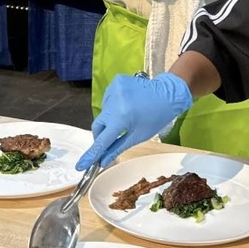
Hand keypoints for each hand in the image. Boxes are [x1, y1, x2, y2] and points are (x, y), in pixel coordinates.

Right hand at [76, 72, 192, 168]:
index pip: (102, 140)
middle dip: (101, 136)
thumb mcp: (138, 136)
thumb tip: (102, 161)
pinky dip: (113, 107)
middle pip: (98, 126)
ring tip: (127, 117)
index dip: (91, 154)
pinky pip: (108, 100)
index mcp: (121, 117)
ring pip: (103, 113)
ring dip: (110, 119)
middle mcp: (114, 102)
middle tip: (110, 141)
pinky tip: (126, 106)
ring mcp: (113, 89)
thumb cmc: (156, 117)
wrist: (168, 93)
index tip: (80, 165)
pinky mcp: (115, 82)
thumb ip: (117, 148)